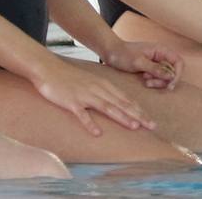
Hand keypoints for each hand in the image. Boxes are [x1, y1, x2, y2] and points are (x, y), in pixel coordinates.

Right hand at [31, 59, 155, 135]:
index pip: (126, 99)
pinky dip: (90, 123)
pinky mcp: (71, 102)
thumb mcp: (92, 82)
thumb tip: (117, 102)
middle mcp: (98, 90)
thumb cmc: (70, 77)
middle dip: (138, 115)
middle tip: (152, 126)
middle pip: (121, 104)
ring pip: (107, 107)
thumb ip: (104, 91)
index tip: (151, 121)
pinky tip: (97, 132)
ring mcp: (85, 95)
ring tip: (134, 126)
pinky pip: (82, 114)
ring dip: (122, 117)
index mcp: (104, 85)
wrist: (49, 69)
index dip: (140, 110)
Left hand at [103, 40, 183, 90]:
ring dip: (158, 81)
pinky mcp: (151, 69)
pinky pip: (158, 78)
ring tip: (145, 81)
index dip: (177, 74)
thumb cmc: (123, 54)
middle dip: (164, 80)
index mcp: (161, 50)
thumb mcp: (138, 62)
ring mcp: (156, 63)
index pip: (178, 62)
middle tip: (150, 83)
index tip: (170, 85)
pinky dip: (153, 81)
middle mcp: (161, 56)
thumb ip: (155, 69)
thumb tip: (171, 76)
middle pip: (173, 71)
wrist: (111, 53)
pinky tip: (144, 80)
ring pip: (165, 76)